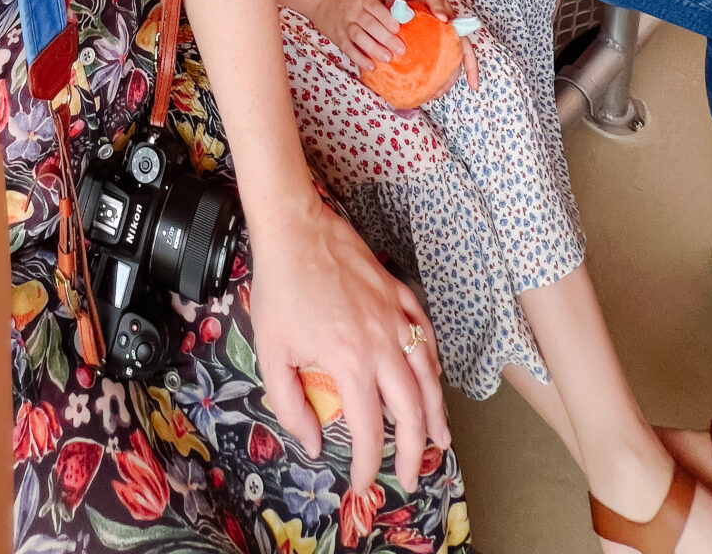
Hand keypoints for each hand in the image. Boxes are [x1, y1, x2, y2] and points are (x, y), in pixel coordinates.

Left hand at [249, 196, 449, 492]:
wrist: (295, 228)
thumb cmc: (279, 288)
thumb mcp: (271, 352)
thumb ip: (290, 404)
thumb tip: (314, 442)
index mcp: (350, 362)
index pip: (370, 430)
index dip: (369, 464)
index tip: (364, 483)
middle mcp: (382, 343)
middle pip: (412, 409)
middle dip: (414, 450)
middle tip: (412, 476)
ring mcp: (395, 316)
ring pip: (428, 373)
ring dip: (437, 411)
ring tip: (440, 438)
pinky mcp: (397, 292)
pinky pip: (426, 332)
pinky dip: (433, 360)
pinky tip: (432, 374)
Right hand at [306, 0, 402, 70]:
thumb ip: (376, 6)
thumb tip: (399, 19)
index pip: (375, 8)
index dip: (386, 19)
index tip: (398, 29)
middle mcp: (352, 12)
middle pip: (370, 25)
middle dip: (386, 38)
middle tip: (400, 49)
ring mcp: (344, 25)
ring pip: (359, 38)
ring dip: (374, 49)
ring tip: (388, 58)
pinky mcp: (337, 37)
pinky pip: (348, 49)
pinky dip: (359, 58)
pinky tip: (371, 66)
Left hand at [398, 0, 479, 91]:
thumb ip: (438, 5)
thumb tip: (444, 17)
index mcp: (454, 29)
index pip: (467, 51)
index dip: (472, 69)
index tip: (474, 86)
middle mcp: (448, 36)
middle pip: (453, 62)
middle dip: (448, 80)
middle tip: (437, 94)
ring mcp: (437, 39)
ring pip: (441, 62)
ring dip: (437, 77)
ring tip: (426, 91)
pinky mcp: (425, 38)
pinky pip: (427, 56)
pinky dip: (424, 67)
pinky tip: (414, 76)